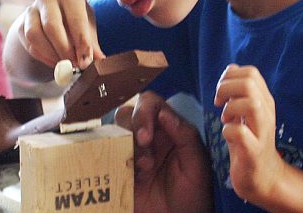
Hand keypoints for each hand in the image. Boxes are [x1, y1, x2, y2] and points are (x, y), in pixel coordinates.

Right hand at [18, 0, 105, 68]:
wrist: (54, 15)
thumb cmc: (75, 20)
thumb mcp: (88, 27)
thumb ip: (93, 44)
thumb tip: (101, 62)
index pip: (75, 19)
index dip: (81, 43)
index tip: (86, 62)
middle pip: (51, 26)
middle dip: (64, 50)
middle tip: (74, 66)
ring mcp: (31, 10)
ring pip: (35, 35)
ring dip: (51, 54)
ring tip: (65, 65)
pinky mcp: (21, 25)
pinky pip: (29, 44)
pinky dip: (43, 57)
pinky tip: (55, 63)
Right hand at [116, 91, 212, 212]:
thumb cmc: (193, 196)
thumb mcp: (197, 166)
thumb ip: (185, 136)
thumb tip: (164, 113)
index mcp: (168, 130)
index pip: (151, 105)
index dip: (144, 112)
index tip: (146, 134)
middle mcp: (148, 137)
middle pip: (127, 114)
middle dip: (133, 129)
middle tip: (144, 151)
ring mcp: (131, 153)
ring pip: (115, 133)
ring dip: (125, 145)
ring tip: (142, 168)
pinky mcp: (118, 169)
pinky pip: (105, 155)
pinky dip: (113, 161)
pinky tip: (132, 177)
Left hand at [214, 64, 285, 203]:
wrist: (263, 177)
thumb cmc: (249, 142)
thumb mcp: (243, 112)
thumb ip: (238, 90)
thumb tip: (231, 68)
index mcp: (264, 100)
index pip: (251, 72)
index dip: (230, 76)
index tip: (222, 92)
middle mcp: (267, 112)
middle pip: (249, 82)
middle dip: (226, 87)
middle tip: (219, 102)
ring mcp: (262, 131)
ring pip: (250, 103)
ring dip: (230, 106)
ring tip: (225, 117)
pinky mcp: (254, 150)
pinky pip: (240, 132)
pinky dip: (228, 129)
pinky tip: (227, 134)